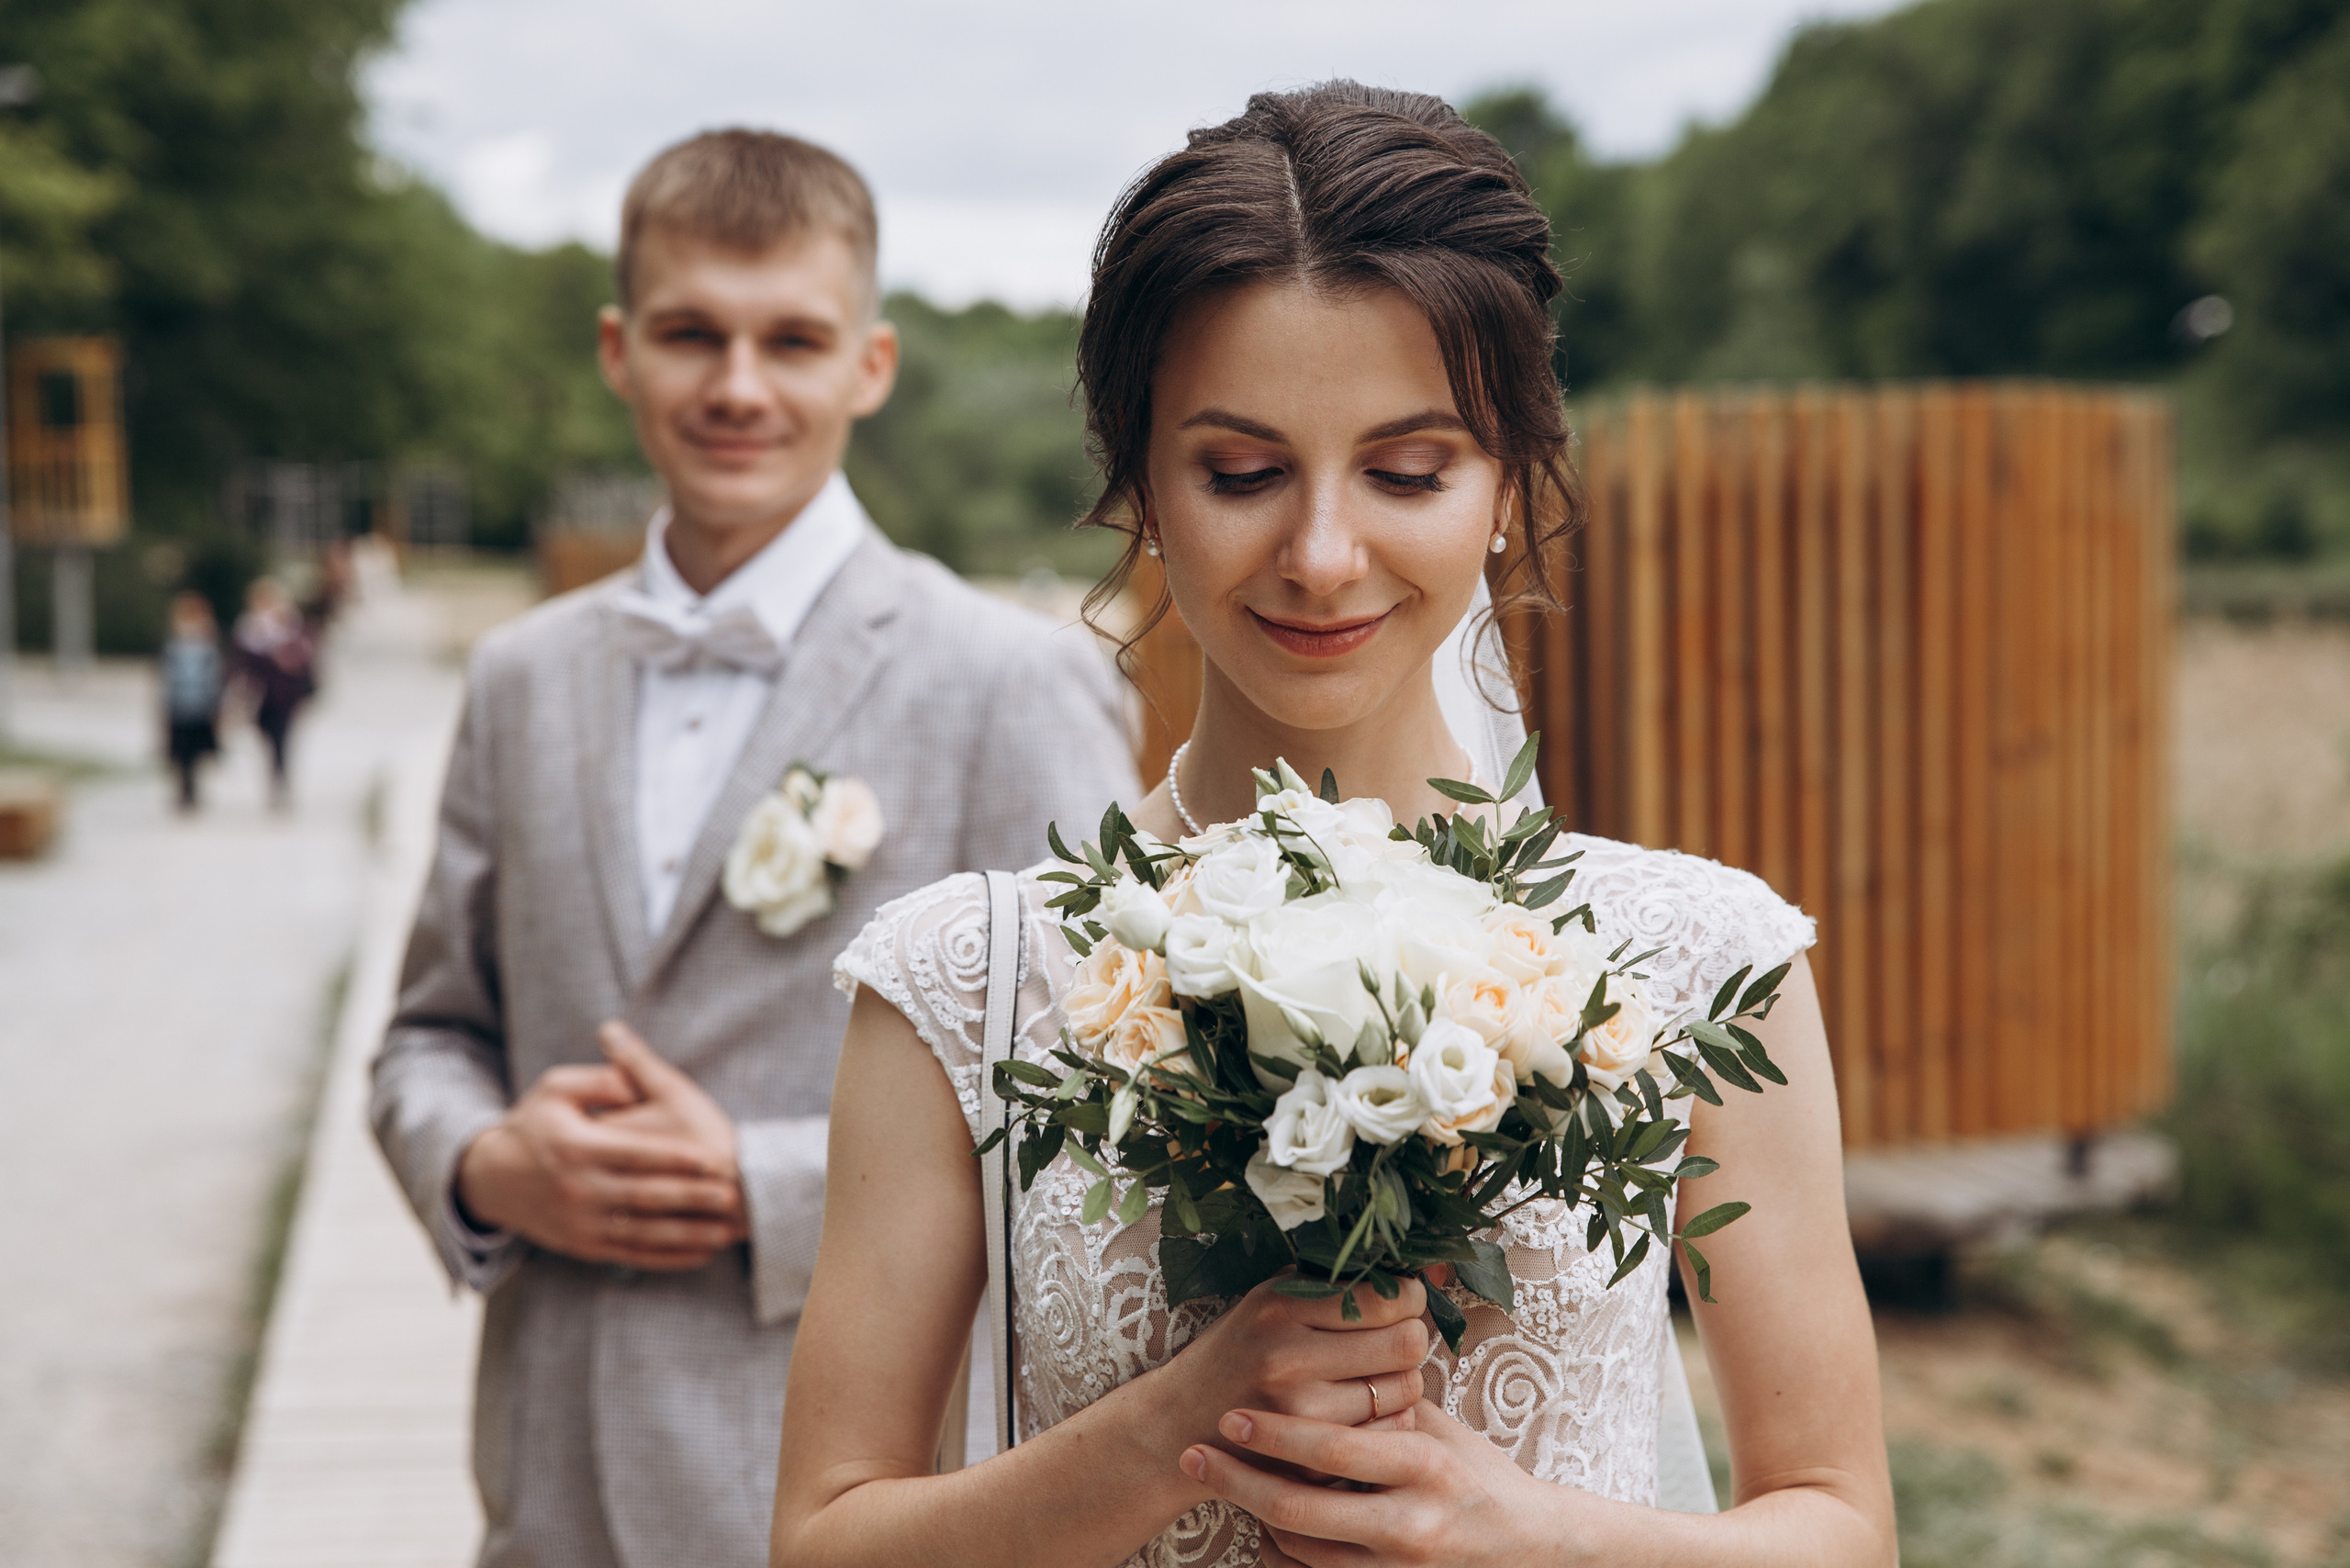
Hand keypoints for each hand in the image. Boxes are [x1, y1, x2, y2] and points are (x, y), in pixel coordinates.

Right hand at [453, 1022, 746, 1269]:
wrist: (490, 1178)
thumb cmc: (534, 1124)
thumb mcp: (555, 1088)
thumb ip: (599, 1080)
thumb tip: (633, 1081)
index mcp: (576, 1148)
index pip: (635, 1155)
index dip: (676, 1158)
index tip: (714, 1158)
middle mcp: (577, 1189)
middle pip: (645, 1196)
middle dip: (692, 1198)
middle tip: (732, 1196)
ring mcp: (580, 1223)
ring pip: (643, 1233)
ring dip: (687, 1234)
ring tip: (726, 1232)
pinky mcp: (582, 1246)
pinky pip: (631, 1255)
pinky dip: (668, 1258)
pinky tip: (700, 1254)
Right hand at [1163, 1274, 1431, 1469]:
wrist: (1178, 1425)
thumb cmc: (1239, 1353)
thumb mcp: (1273, 1301)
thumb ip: (1337, 1281)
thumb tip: (1427, 1270)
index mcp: (1281, 1305)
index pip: (1387, 1296)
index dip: (1408, 1300)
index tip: (1398, 1305)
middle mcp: (1289, 1355)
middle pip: (1406, 1343)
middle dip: (1411, 1339)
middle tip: (1391, 1341)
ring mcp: (1300, 1410)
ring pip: (1406, 1389)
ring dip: (1401, 1382)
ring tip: (1371, 1377)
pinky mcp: (1309, 1454)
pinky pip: (1390, 1431)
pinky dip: (1390, 1420)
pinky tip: (1362, 1411)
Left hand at [1181, 1401, 1559, 1567]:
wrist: (1533, 1549)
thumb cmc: (1482, 1475)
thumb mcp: (1444, 1429)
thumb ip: (1387, 1403)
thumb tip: (1326, 1359)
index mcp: (1426, 1466)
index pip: (1334, 1448)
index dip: (1275, 1434)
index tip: (1229, 1416)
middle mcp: (1412, 1523)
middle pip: (1301, 1509)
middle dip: (1238, 1482)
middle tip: (1193, 1457)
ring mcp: (1401, 1567)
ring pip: (1300, 1549)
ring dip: (1256, 1516)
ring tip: (1229, 1483)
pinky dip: (1283, 1553)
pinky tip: (1265, 1527)